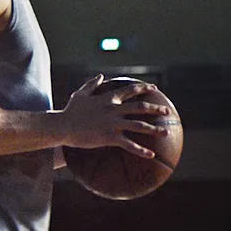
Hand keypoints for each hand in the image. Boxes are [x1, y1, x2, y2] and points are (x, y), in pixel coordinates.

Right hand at [55, 74, 170, 158]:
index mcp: (108, 99)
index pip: (130, 90)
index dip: (144, 88)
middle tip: (167, 112)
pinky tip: (151, 155)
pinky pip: (129, 145)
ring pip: (139, 125)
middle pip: (140, 107)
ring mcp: (113, 123)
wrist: (63, 126)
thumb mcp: (80, 94)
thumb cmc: (70, 111)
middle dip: (155, 109)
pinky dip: (141, 150)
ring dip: (154, 129)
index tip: (154, 88)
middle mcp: (114, 109)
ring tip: (166, 133)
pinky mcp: (110, 137)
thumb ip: (92, 84)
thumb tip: (100, 76)